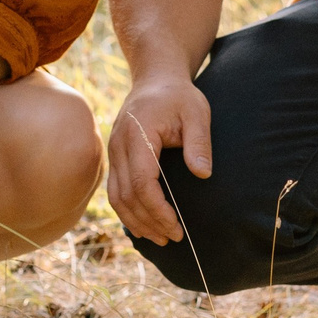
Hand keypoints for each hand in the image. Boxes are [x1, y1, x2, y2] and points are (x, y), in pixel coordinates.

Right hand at [103, 74, 210, 245]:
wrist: (155, 78)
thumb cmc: (179, 96)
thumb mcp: (197, 112)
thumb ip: (199, 141)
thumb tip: (203, 173)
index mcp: (138, 134)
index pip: (142, 182)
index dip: (158, 210)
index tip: (177, 227)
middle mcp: (119, 145)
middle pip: (126, 195)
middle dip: (149, 222)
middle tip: (174, 239)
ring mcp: (114, 151)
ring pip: (116, 197)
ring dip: (136, 221)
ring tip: (159, 239)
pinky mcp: (115, 157)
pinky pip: (115, 190)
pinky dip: (127, 211)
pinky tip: (143, 224)